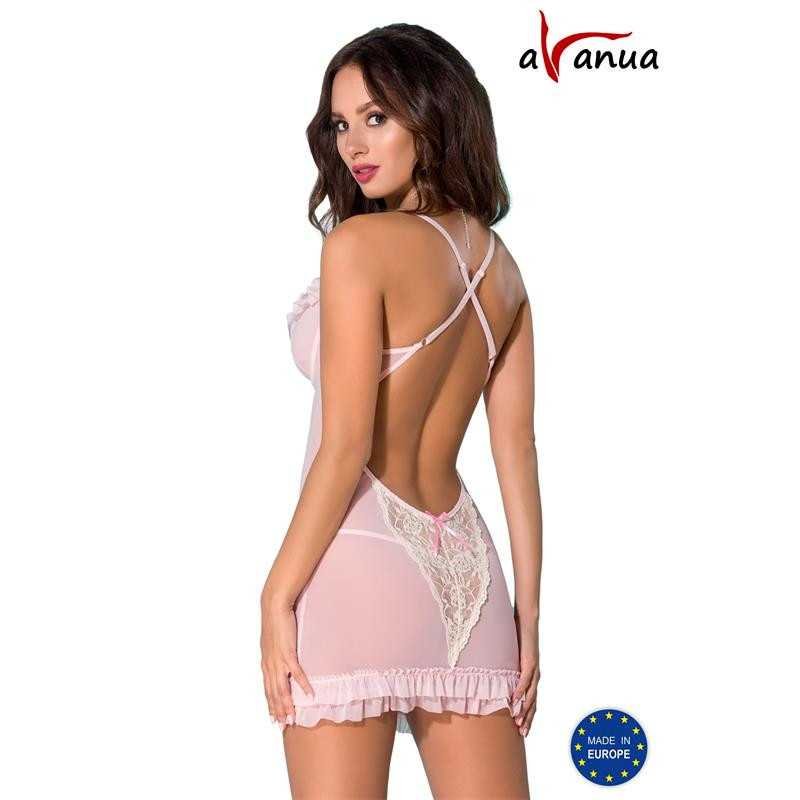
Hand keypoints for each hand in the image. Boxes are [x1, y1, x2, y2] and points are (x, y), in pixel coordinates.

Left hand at [260, 591, 314, 726]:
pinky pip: (296, 673)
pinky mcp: (288, 653)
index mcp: (266, 664)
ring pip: (282, 688)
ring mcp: (278, 660)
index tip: (274, 719)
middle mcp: (270, 665)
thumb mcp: (272, 642)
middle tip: (283, 726)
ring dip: (288, 704)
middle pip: (274, 693)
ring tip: (293, 717)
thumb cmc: (275, 622)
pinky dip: (302, 684)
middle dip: (278, 711)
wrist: (274, 607)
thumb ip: (275, 654)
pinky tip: (309, 694)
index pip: (268, 689)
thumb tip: (280, 660)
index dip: (271, 705)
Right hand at [510, 616, 539, 736]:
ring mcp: (534, 669)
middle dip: (527, 718)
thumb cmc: (517, 637)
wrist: (527, 620)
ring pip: (531, 694)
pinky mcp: (530, 660)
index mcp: (531, 676)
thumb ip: (505, 668)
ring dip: (525, 708)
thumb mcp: (510, 657)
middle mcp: (535, 675)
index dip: (527, 715)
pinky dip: (521, 689)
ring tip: (518, 721)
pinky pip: (526, 678)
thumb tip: (491, 676)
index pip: (531, 701)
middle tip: (522, 733)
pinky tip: (516, 699)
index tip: (522, 730)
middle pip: (533, 702)